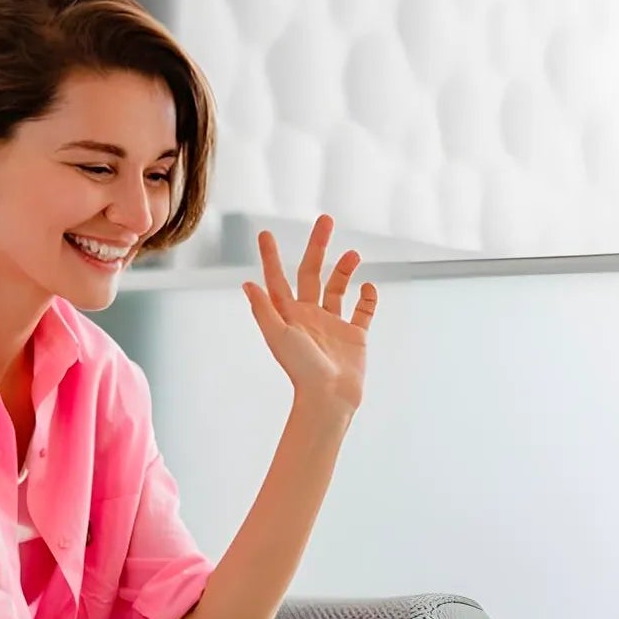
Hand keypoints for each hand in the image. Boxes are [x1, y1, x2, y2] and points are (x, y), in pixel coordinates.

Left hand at [242, 214, 374, 414]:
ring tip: (354, 254)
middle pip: (313, 272)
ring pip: (338, 288)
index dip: (270, 256)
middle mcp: (310, 315)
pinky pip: (363, 311)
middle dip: (318, 246)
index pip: (278, 278)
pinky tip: (370, 287)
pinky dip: (368, 297)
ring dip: (345, 269)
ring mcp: (333, 324)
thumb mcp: (278, 336)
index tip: (264, 233)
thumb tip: (248, 283)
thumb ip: (264, 309)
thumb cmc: (301, 369)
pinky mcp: (354, 336)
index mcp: (289, 314)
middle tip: (326, 220)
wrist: (329, 398)